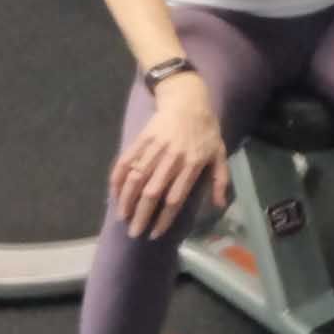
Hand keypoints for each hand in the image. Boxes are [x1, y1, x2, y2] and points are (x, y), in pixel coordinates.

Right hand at [111, 74, 229, 238]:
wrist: (188, 99)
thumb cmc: (206, 129)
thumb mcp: (220, 153)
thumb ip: (220, 180)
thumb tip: (219, 205)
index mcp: (192, 164)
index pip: (175, 197)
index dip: (164, 218)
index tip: (155, 233)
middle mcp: (172, 158)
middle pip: (153, 192)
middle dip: (141, 215)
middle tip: (133, 233)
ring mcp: (154, 148)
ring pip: (136, 178)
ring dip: (126, 199)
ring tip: (121, 216)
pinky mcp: (141, 139)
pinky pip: (126, 160)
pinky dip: (118, 177)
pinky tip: (113, 192)